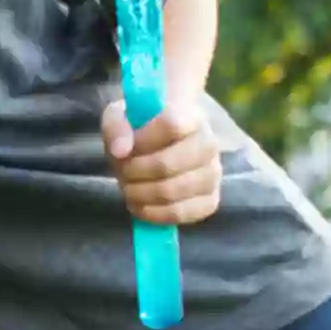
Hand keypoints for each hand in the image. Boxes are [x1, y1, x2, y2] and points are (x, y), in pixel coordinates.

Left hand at [101, 100, 221, 225]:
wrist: (162, 143)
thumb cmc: (141, 127)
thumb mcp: (120, 115)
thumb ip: (116, 126)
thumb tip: (120, 151)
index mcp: (190, 116)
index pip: (171, 125)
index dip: (141, 139)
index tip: (125, 146)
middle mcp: (209, 144)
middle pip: (167, 164)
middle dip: (134, 172)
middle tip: (122, 172)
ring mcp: (213, 174)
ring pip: (173, 192)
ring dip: (140, 194)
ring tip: (129, 188)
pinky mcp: (210, 200)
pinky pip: (183, 213)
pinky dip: (154, 214)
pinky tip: (141, 205)